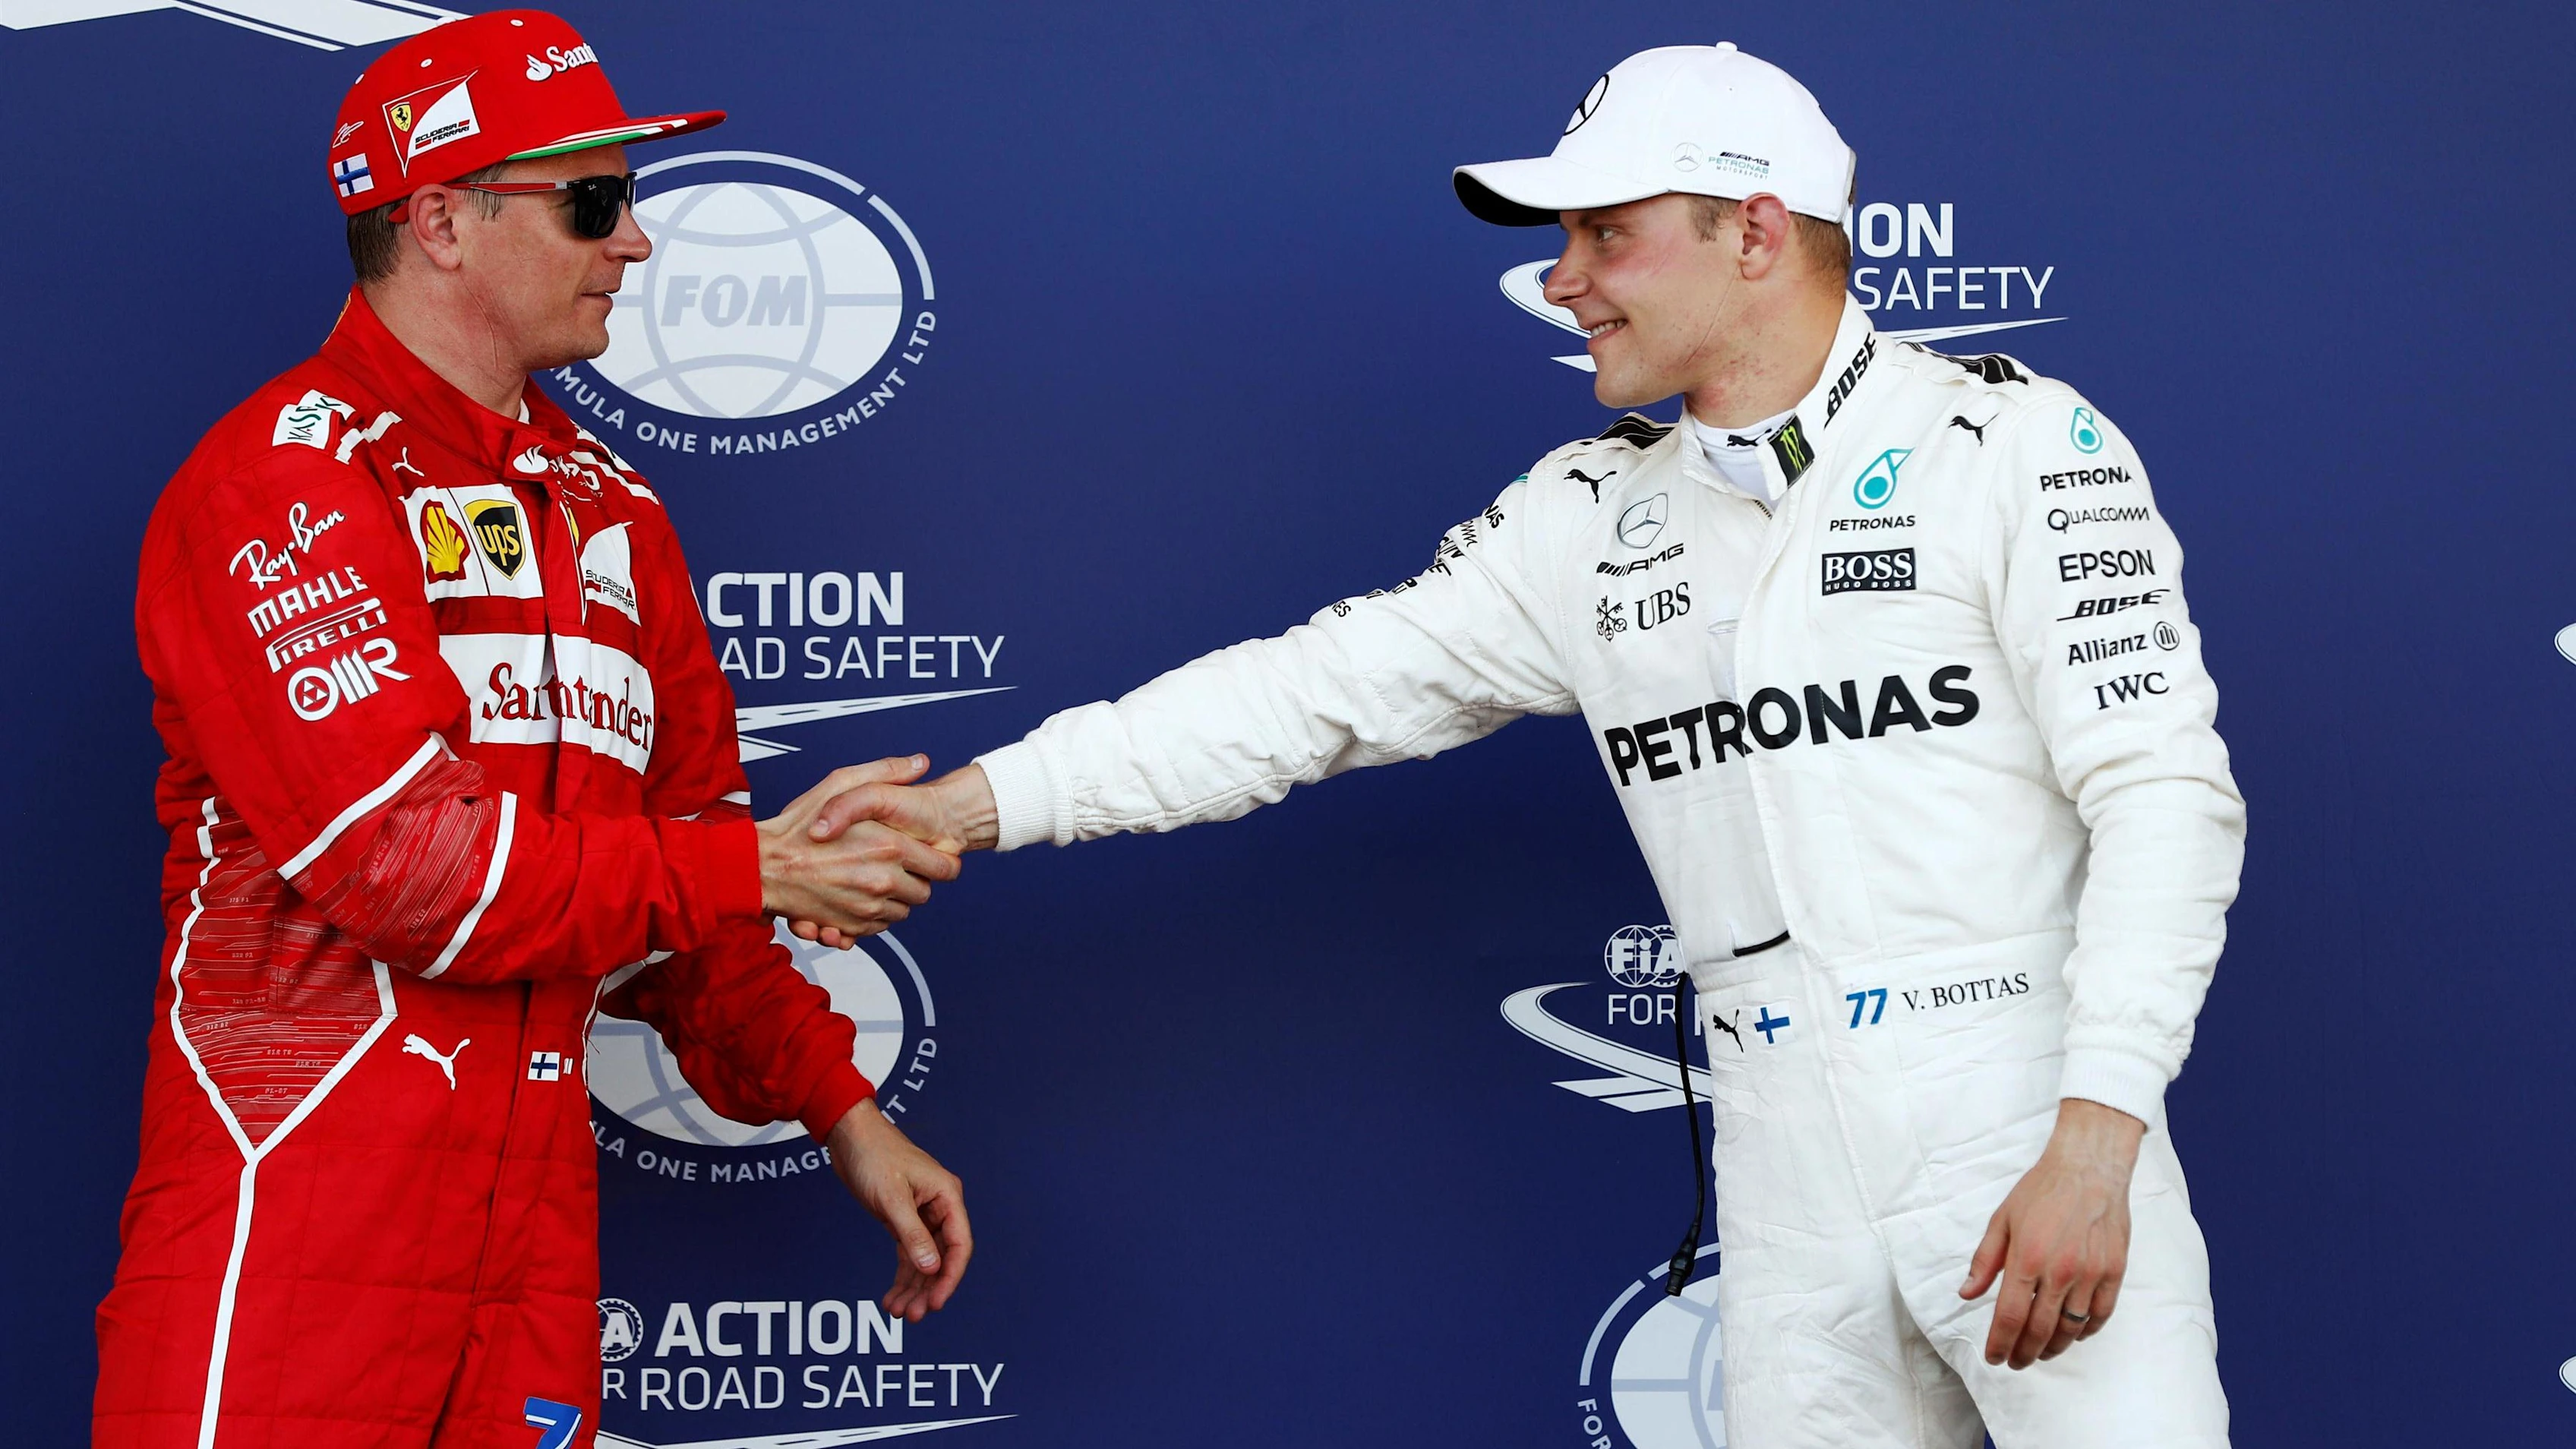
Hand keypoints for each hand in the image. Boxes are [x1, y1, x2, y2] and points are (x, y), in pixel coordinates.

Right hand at [758, 757, 961, 940]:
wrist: (760, 866)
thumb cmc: (796, 826)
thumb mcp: (840, 783)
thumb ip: (885, 772)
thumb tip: (919, 763)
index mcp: (889, 847)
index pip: (945, 867)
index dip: (942, 861)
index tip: (933, 856)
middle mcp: (883, 882)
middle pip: (925, 892)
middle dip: (915, 880)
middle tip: (896, 866)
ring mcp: (867, 908)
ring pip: (903, 911)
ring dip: (893, 899)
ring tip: (871, 877)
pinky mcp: (851, 927)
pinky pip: (879, 927)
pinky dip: (872, 915)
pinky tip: (857, 894)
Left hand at [827, 1099, 971, 1321]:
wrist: (849, 1136)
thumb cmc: (874, 1156)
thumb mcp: (891, 1197)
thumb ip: (912, 1234)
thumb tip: (932, 1269)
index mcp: (947, 1196)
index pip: (959, 1245)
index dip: (950, 1277)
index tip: (935, 1303)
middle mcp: (939, 1208)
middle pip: (942, 1258)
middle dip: (928, 1289)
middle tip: (911, 1316)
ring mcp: (921, 1215)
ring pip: (924, 1261)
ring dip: (913, 1288)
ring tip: (897, 1312)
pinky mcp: (903, 1220)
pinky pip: (908, 1255)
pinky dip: (901, 1277)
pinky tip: (891, 1297)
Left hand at [1958, 1098, 2145, 1369]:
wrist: (2089, 1168)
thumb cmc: (2041, 1191)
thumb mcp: (2001, 1220)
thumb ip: (1985, 1261)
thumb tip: (1966, 1293)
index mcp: (2027, 1258)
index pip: (2009, 1317)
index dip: (1999, 1344)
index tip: (1994, 1357)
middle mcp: (2060, 1272)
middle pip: (2040, 1330)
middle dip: (2024, 1353)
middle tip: (2015, 1362)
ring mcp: (2091, 1274)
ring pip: (2071, 1329)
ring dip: (2053, 1348)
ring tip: (2040, 1352)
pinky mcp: (2114, 1272)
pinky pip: (2100, 1315)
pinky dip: (2086, 1331)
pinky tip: (2073, 1335)